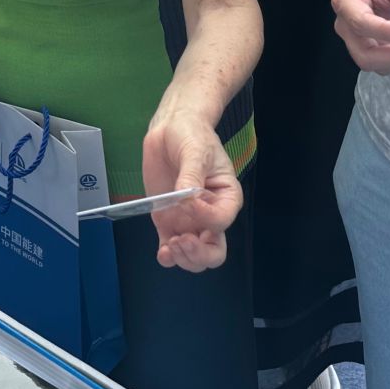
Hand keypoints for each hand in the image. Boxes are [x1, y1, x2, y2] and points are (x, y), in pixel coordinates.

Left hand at [141, 114, 240, 272]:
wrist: (170, 130)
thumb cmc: (191, 136)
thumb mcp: (195, 151)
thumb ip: (191, 177)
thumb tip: (185, 199)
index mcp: (226, 197)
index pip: (221, 221)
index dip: (206, 218)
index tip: (188, 200)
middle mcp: (210, 214)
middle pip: (214, 251)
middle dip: (199, 253)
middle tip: (182, 240)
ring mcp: (189, 221)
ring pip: (194, 256)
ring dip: (184, 258)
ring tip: (170, 245)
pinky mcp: (168, 222)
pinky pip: (170, 248)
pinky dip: (167, 257)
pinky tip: (163, 253)